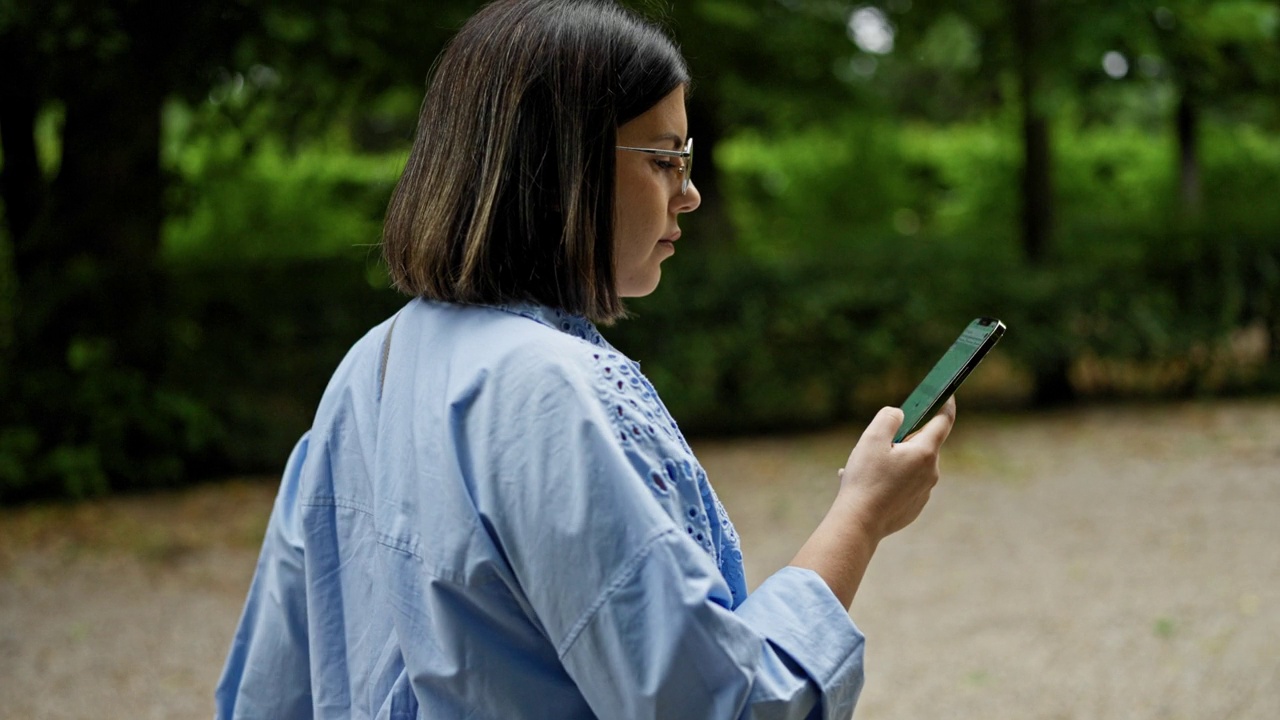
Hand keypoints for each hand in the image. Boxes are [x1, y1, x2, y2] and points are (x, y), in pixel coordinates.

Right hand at [835, 397, 955, 542]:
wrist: (859, 523)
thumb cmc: (865, 480)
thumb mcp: (872, 438)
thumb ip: (889, 417)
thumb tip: (900, 415)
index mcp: (924, 452)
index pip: (943, 421)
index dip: (946, 404)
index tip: (948, 393)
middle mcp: (931, 472)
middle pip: (921, 444)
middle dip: (902, 439)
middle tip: (877, 444)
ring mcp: (924, 492)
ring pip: (910, 465)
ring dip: (892, 461)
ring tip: (865, 469)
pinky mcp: (914, 507)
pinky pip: (905, 485)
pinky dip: (890, 480)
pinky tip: (869, 486)